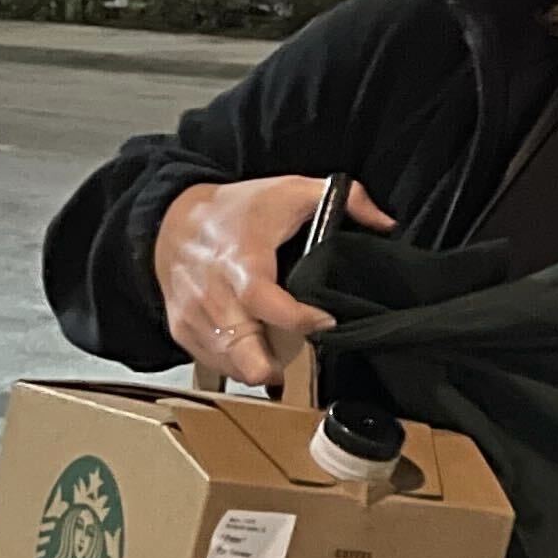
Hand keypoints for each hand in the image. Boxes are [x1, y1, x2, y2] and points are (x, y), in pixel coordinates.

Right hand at [151, 173, 393, 385]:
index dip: (300, 320)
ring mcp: (194, 315)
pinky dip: (236, 363)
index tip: (327, 321)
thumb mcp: (290, 191)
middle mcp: (213, 293)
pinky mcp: (182, 330)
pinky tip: (255, 347)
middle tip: (295, 361)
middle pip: (240, 349)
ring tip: (279, 351)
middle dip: (270, 366)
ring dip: (258, 365)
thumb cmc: (236, 210)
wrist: (170, 220)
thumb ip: (345, 199)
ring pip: (229, 364)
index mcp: (240, 261)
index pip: (266, 302)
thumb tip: (386, 223)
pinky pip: (213, 363)